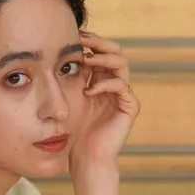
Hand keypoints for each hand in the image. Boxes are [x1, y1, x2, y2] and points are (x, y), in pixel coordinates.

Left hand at [68, 29, 138, 172]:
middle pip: (115, 51)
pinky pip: (122, 86)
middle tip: (82, 40)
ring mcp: (124, 95)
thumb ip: (73, 76)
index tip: (72, 36)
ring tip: (86, 60)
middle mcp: (115, 84)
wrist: (86, 158)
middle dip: (99, 43)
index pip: (101, 51)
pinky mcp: (130, 107)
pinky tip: (89, 91)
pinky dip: (104, 84)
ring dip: (103, 58)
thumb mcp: (70, 98)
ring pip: (121, 63)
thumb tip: (64, 50)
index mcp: (101, 79)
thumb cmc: (75, 132)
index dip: (90, 41)